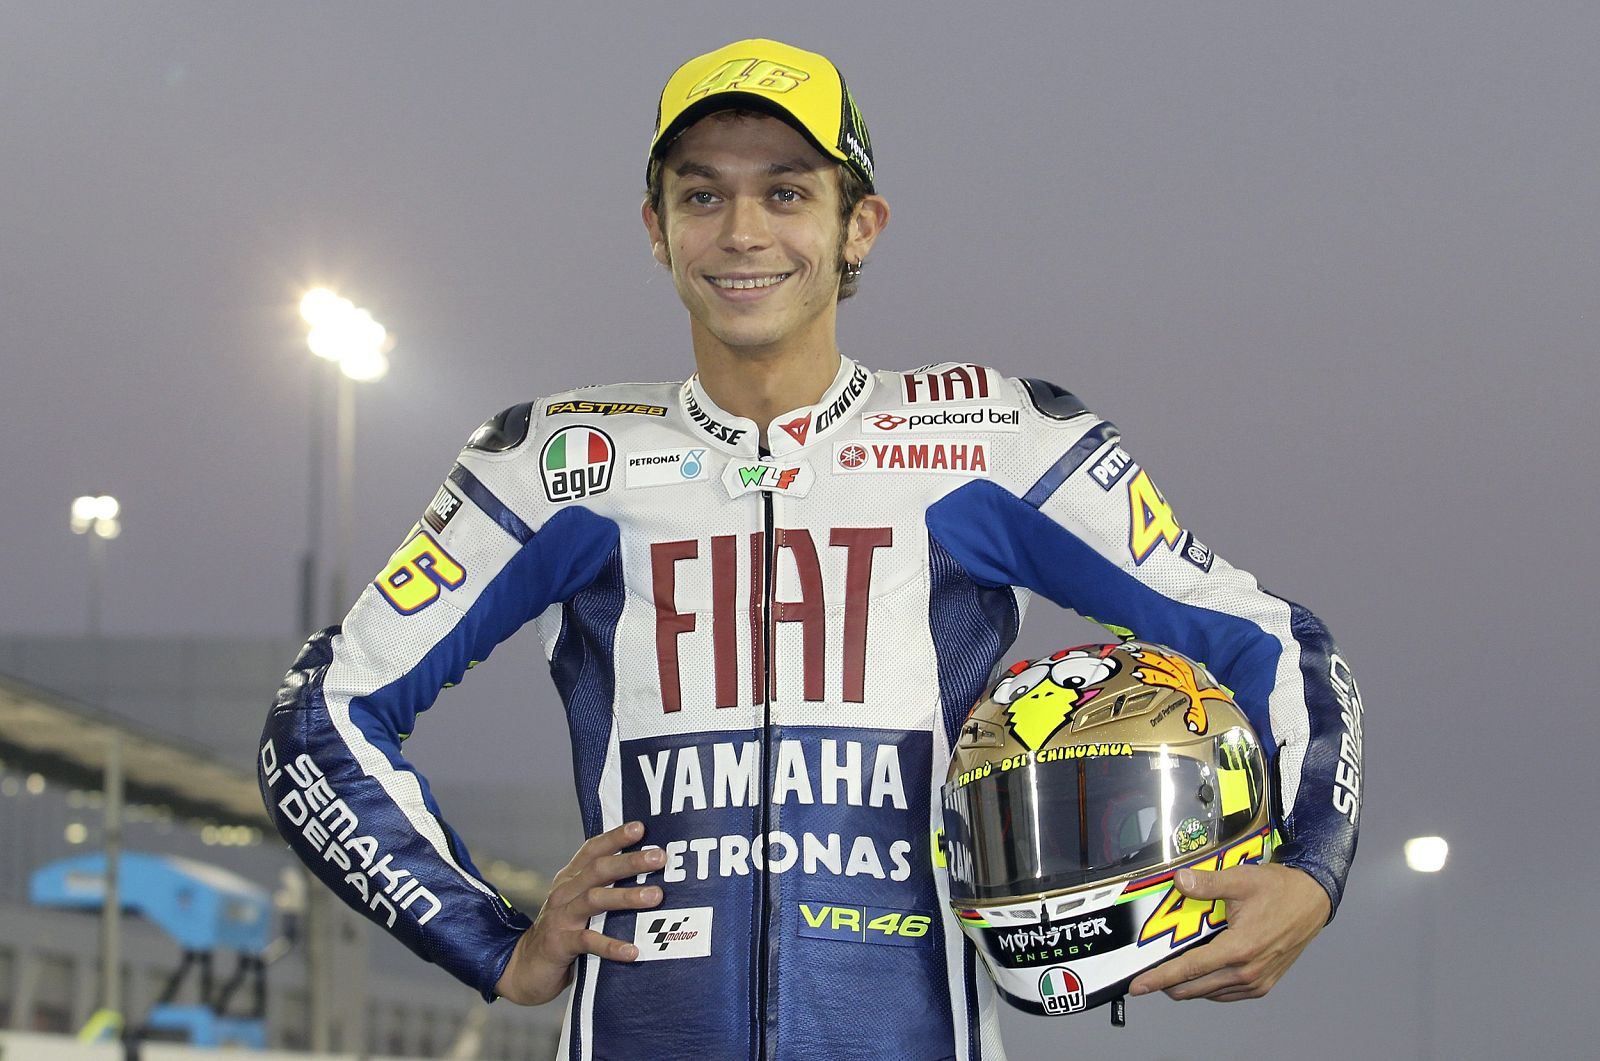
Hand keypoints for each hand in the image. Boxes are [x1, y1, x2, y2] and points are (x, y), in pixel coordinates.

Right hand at [495, 821, 665, 1004]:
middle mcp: (565, 893)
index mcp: (571, 879)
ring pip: (594, 900)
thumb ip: (603, 890)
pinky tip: (633, 951)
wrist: (524, 968)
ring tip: (655, 896)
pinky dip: (611, 946)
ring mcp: (560, 917)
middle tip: (659, 857)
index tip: (641, 827)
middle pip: (598, 870)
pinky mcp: (559, 944)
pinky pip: (588, 942)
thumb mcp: (579, 906)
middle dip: (629, 861)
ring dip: (626, 896)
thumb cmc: (563, 933)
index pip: (592, 850)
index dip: (615, 837)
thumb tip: (648, 878)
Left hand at [1128, 863, 1329, 1001]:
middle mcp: (1248, 972)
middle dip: (1169, 983)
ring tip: (1172, 970)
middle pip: (1195, 987)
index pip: (1189, 969)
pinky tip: (1201, 973)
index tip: (1138, 987)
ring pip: (1210, 993)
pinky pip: (1227, 993)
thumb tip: (1179, 880)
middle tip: (1150, 973)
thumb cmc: (1280, 890)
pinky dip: (1209, 986)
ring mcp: (1257, 981)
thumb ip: (1207, 883)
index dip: (1159, 979)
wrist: (1312, 900)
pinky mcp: (1263, 984)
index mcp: (1240, 949)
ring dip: (1189, 985)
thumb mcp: (1240, 880)